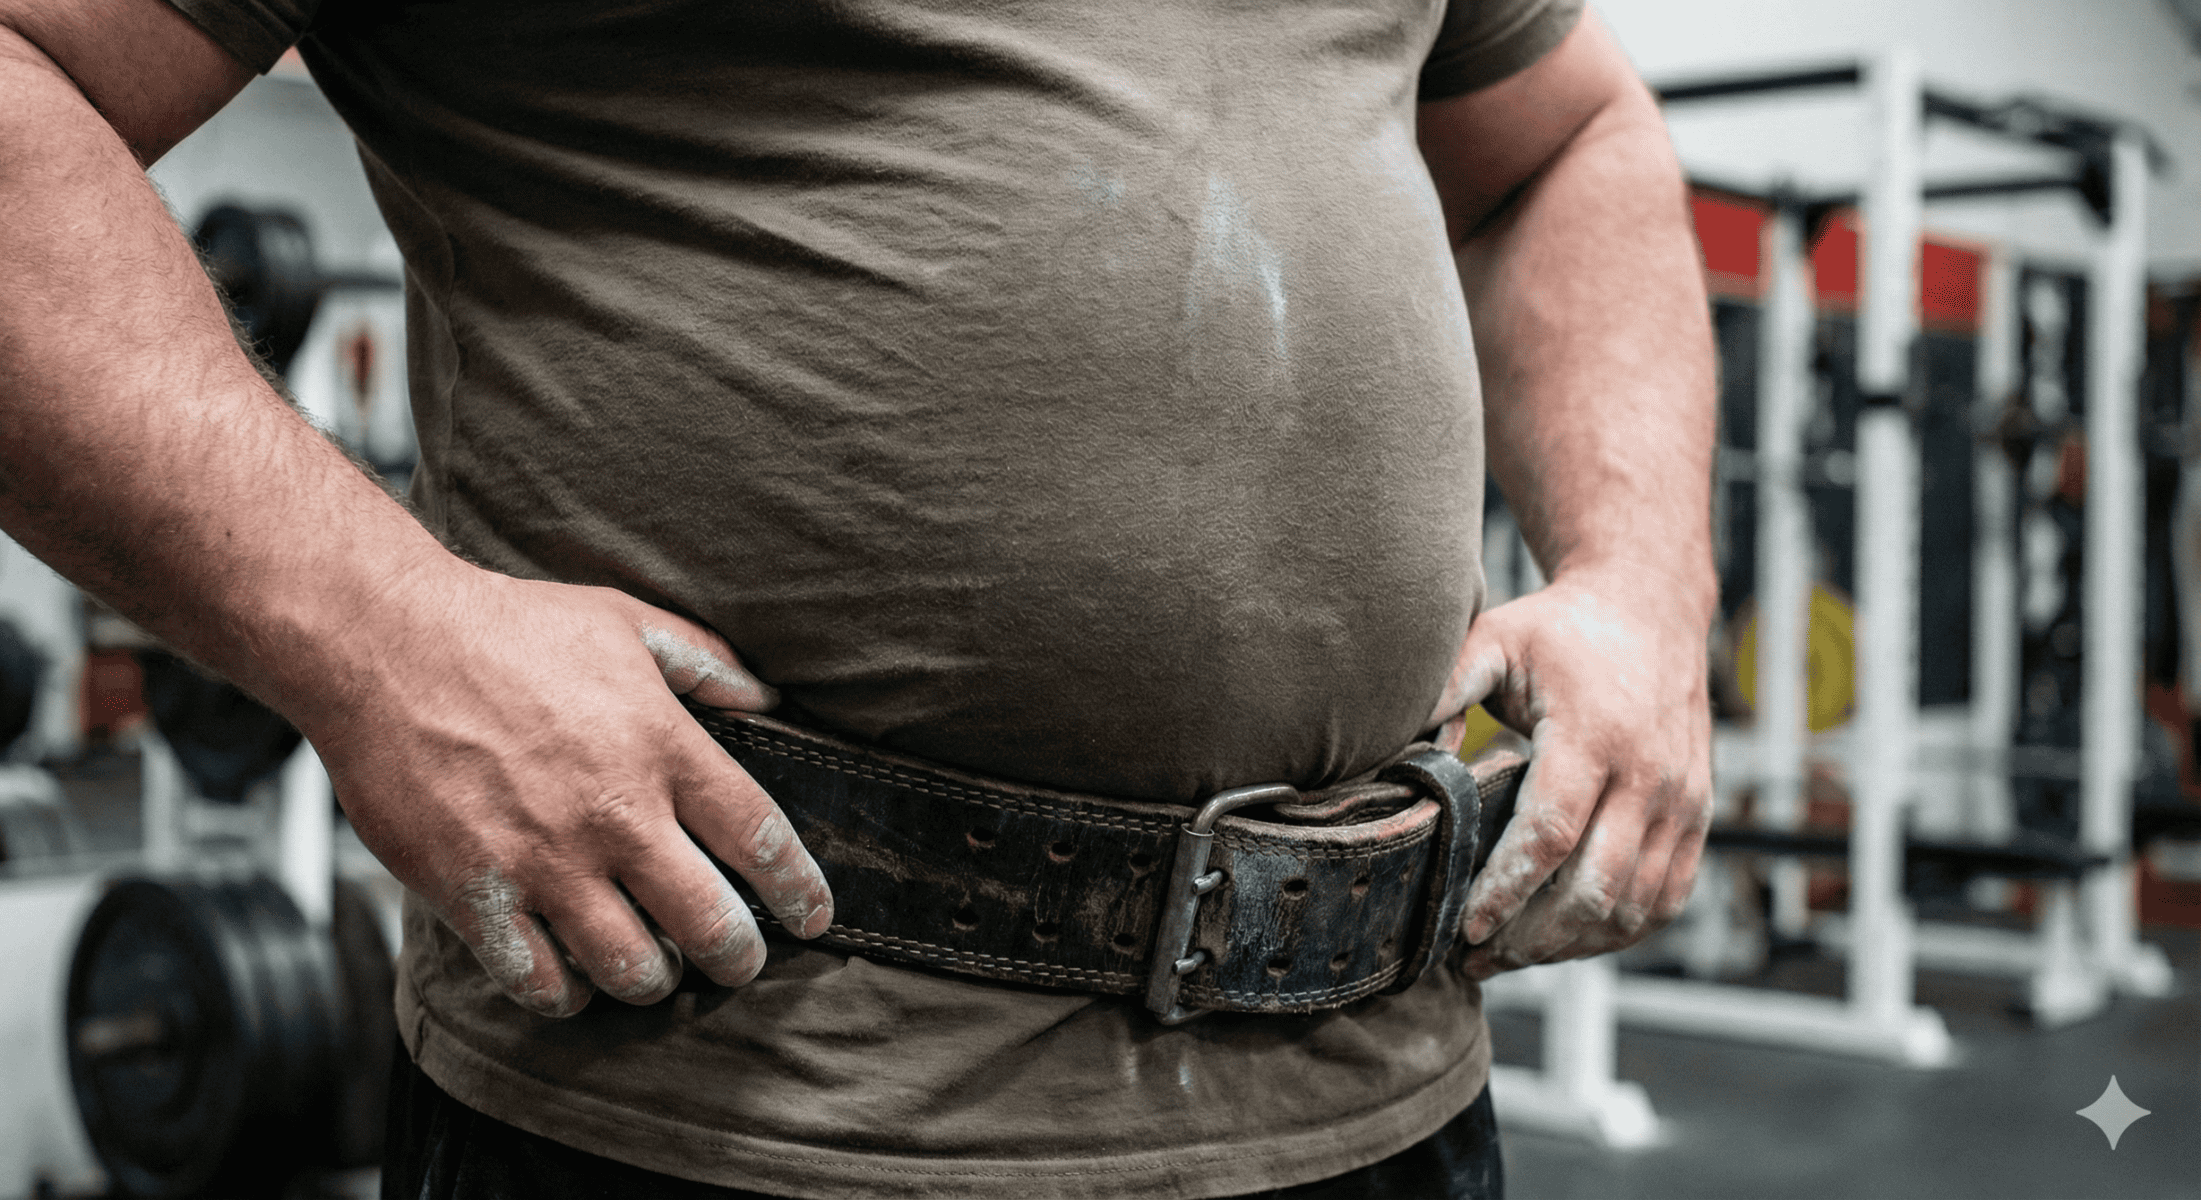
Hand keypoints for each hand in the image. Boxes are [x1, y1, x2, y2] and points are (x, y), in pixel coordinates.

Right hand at [306, 565, 831, 1016]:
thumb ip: (705, 664)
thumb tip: (767, 701)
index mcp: (662, 749)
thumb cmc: (506, 629)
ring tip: (656, 967)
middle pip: (710, 923)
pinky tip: (572, 977)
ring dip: (654, 979)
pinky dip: (565, 992)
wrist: (384, 644)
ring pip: (631, 966)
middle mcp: (614, 814)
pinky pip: (538, 977)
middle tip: (739, 961)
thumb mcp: (626, 622)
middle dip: (738, 957)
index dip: (799, 890)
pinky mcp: (476, 891)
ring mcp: (544, 860)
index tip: (814, 915)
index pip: (761, 840)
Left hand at [1426, 565, 1711, 980]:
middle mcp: (1650, 774)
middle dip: (1534, 936)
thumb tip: (1403, 752)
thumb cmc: (1560, 630)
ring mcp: (1683, 800)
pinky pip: (1667, 898)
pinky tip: (1571, 940)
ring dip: (1574, 945)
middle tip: (1480, 956)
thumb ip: (1445, 687)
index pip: (1551, 835)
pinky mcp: (1699, 816)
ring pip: (1634, 907)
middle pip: (1595, 888)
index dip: (1507, 891)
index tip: (1466, 927)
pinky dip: (1621, 932)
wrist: (1650, 608)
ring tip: (1515, 956)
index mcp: (1594, 735)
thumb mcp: (1494, 637)